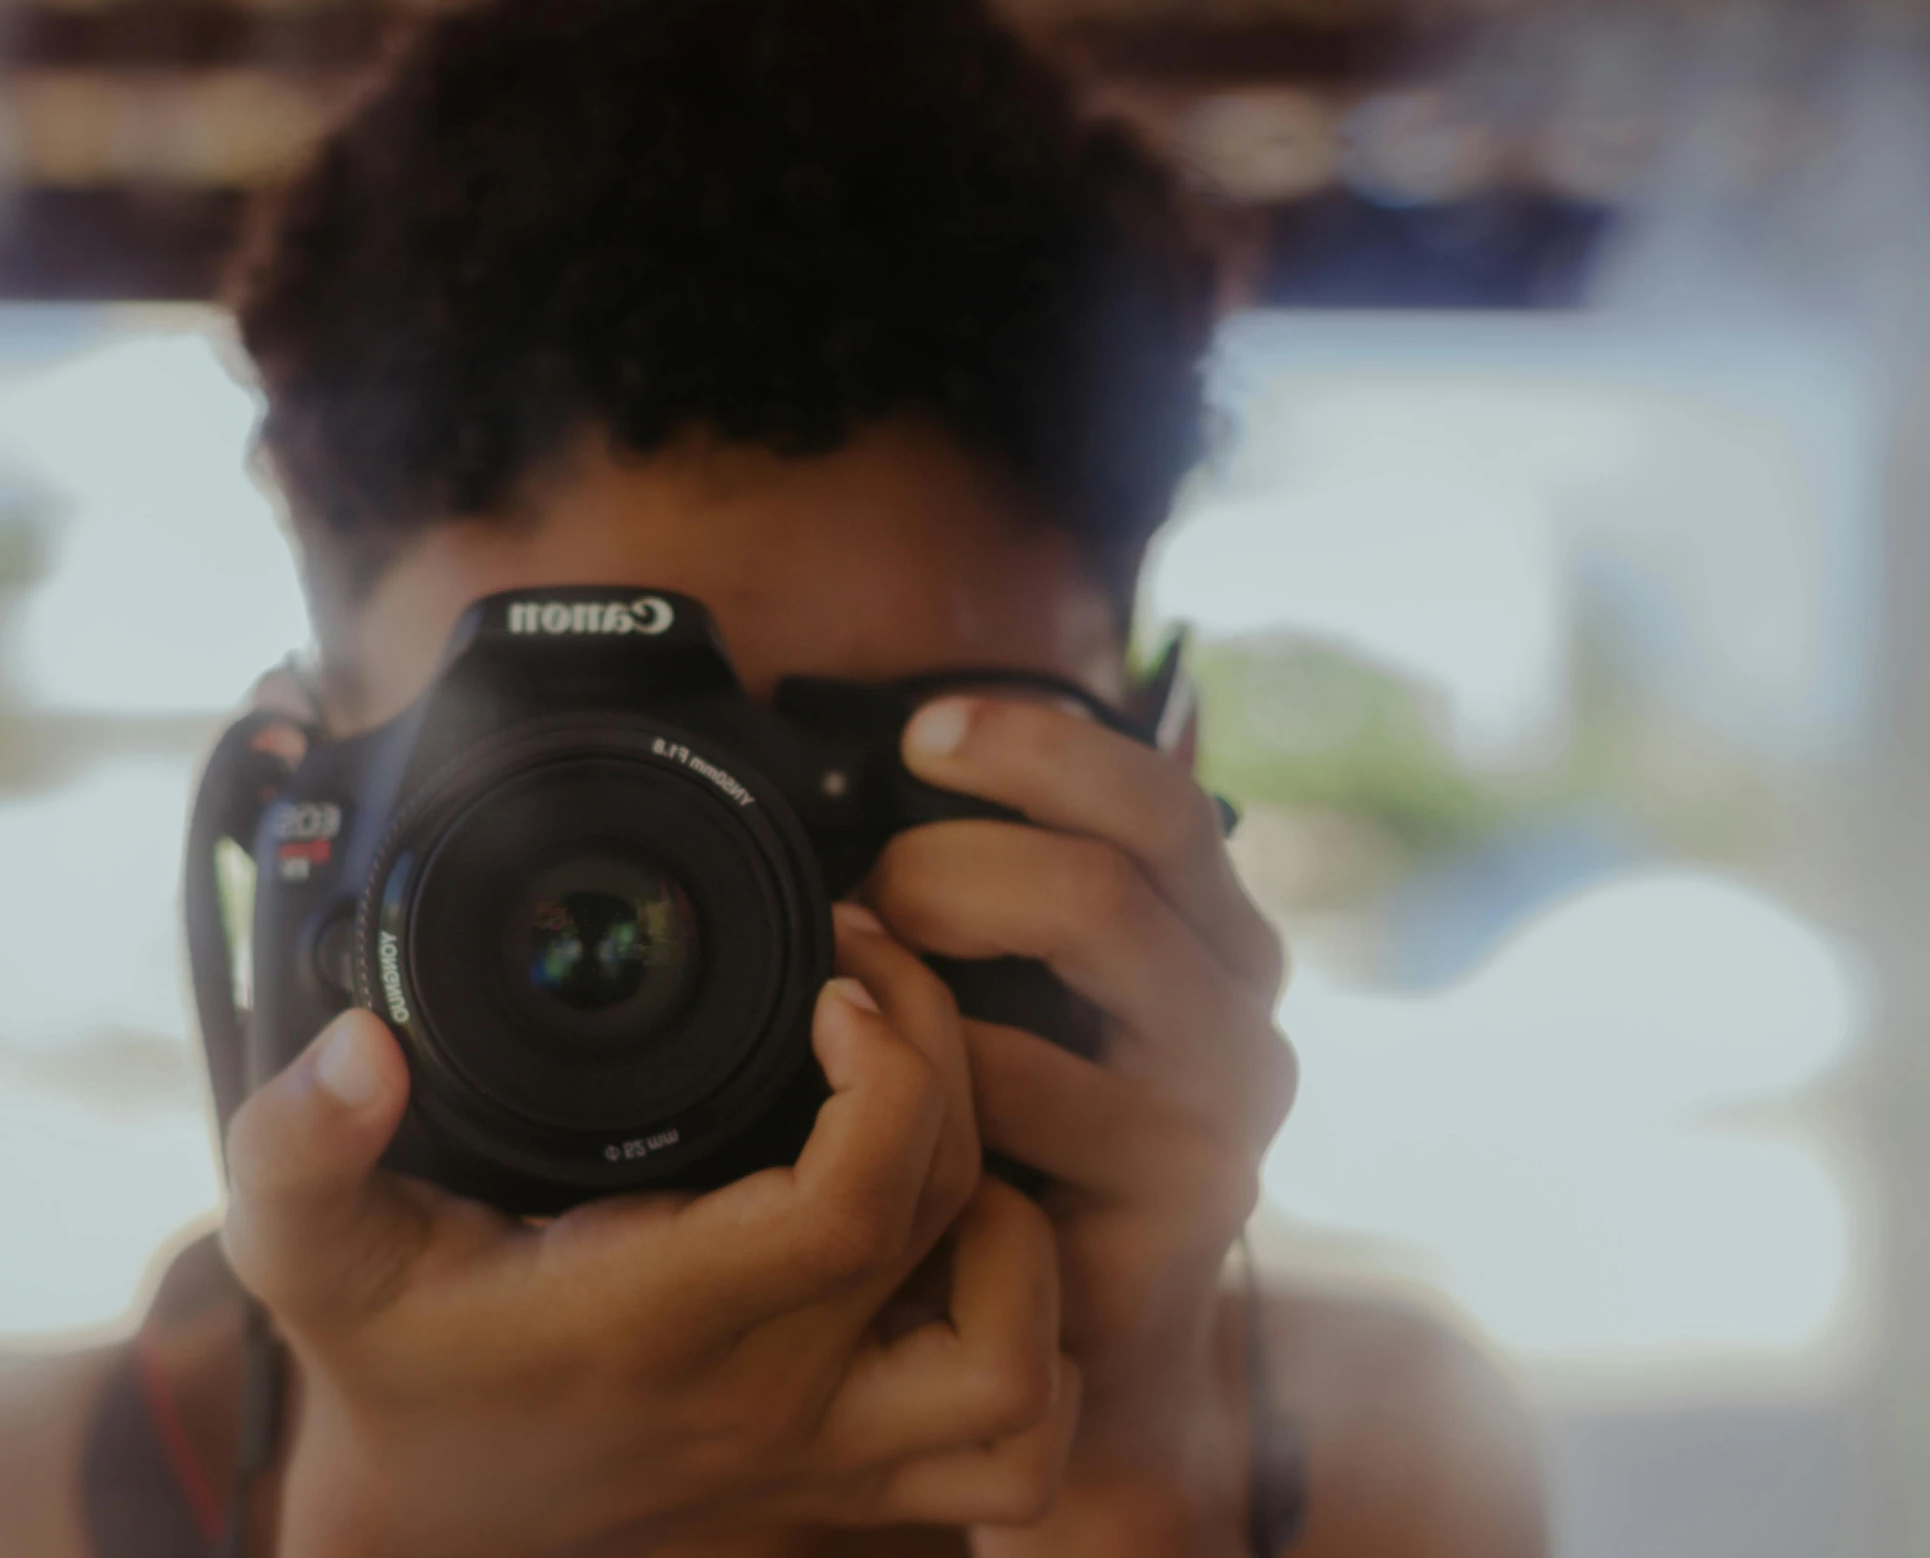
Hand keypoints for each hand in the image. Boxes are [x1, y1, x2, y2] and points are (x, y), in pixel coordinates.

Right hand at [222, 907, 1080, 1557]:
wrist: (425, 1534)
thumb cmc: (395, 1373)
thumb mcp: (313, 1253)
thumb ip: (302, 1147)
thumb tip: (357, 1048)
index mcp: (659, 1321)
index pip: (853, 1202)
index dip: (888, 1064)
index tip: (837, 980)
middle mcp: (767, 1404)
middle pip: (961, 1236)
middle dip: (950, 1077)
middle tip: (883, 992)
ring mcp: (825, 1467)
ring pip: (1021, 1374)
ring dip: (1017, 1237)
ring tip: (939, 1133)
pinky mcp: (852, 1497)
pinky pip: (1014, 1456)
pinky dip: (1030, 1351)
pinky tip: (960, 1256)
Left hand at [867, 696, 1294, 1540]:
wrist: (1074, 1352)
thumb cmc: (1024, 1149)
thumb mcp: (1029, 1003)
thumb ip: (1003, 897)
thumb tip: (886, 773)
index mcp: (1212, 941)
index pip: (1155, 799)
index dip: (1036, 749)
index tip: (920, 734)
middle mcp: (1239, 1022)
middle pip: (1104, 880)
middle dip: (948, 866)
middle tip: (857, 900)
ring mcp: (1217, 1125)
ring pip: (1072, 997)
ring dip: (928, 969)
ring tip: (846, 990)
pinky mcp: (1174, 1220)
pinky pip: (1027, 1110)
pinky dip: (932, 1081)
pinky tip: (872, 1093)